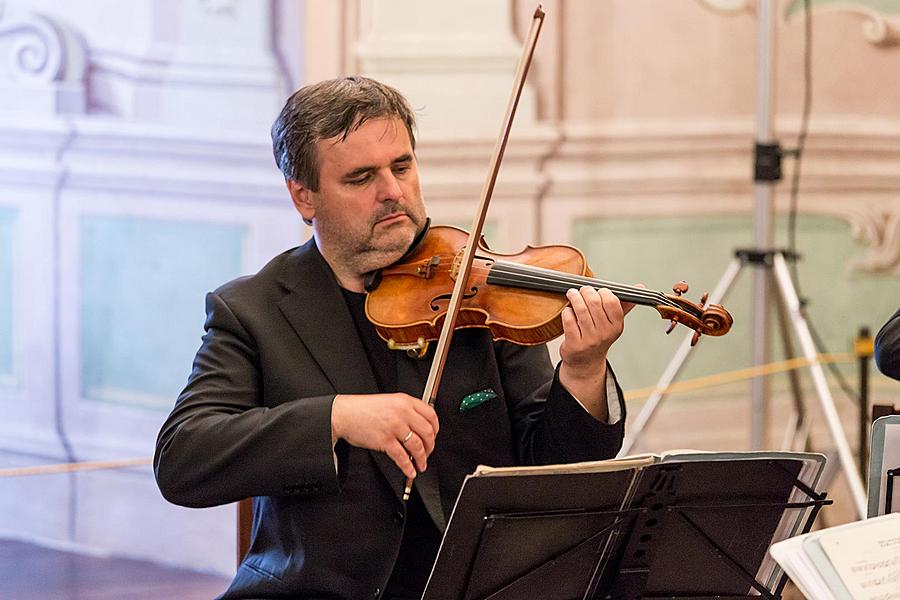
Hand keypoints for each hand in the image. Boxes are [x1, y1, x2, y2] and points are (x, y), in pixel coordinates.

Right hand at [331, 393, 438, 479]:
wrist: (344, 414)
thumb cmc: (363, 409)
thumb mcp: (389, 402)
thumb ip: (405, 410)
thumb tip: (419, 426)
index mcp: (405, 401)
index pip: (431, 415)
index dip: (436, 429)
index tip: (434, 437)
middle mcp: (402, 412)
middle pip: (427, 432)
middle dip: (431, 446)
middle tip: (428, 453)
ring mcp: (394, 426)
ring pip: (417, 446)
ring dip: (421, 459)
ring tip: (421, 464)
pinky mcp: (385, 440)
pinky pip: (402, 457)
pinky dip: (408, 467)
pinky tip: (410, 470)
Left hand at [558, 286, 636, 414]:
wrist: (586, 362)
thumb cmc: (599, 338)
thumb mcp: (614, 323)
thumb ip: (624, 304)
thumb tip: (639, 287)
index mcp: (617, 326)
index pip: (612, 301)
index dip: (602, 292)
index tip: (597, 290)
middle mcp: (605, 333)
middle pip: (594, 302)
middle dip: (586, 291)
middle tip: (581, 290)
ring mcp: (590, 339)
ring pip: (580, 309)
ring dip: (574, 297)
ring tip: (572, 294)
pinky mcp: (575, 343)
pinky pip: (569, 319)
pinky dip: (567, 311)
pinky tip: (568, 311)